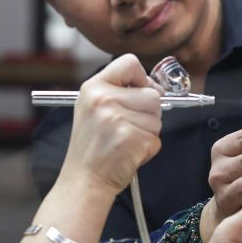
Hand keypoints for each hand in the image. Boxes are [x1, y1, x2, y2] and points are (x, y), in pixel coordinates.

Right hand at [59, 54, 163, 196]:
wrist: (84, 179)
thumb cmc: (92, 147)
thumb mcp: (93, 108)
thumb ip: (119, 92)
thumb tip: (156, 87)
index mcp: (93, 87)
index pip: (130, 62)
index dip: (143, 78)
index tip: (141, 92)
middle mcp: (104, 99)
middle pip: (152, 94)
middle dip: (149, 112)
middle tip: (128, 127)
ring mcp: (117, 119)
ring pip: (157, 118)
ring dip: (148, 132)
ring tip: (126, 141)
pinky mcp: (131, 138)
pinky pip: (156, 139)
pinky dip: (148, 149)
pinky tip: (128, 152)